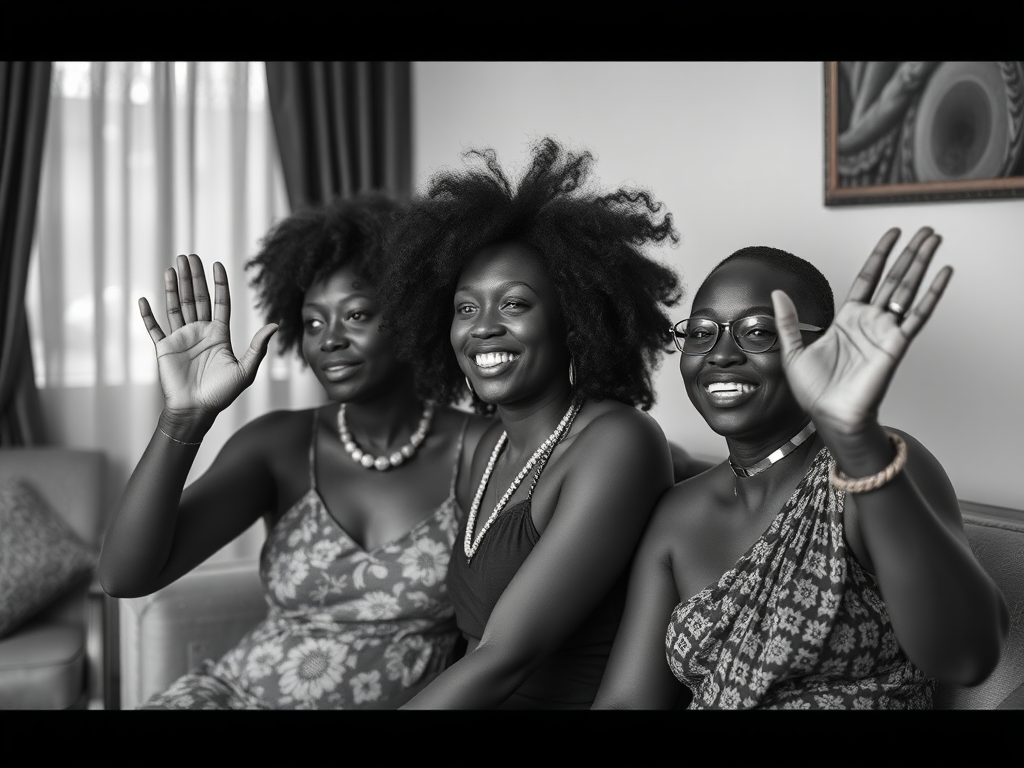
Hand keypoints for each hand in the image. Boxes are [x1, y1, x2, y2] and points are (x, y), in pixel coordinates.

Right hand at [139, 254, 277, 426]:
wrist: (196, 410)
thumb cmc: (222, 393)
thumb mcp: (245, 370)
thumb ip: (257, 347)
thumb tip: (274, 325)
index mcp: (219, 334)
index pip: (220, 303)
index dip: (219, 284)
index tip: (217, 265)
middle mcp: (200, 332)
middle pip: (197, 298)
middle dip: (193, 277)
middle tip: (189, 256)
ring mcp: (181, 338)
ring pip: (177, 306)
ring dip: (174, 287)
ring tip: (173, 266)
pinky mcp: (164, 348)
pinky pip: (154, 328)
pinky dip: (149, 315)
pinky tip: (145, 299)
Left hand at [771, 227, 951, 436]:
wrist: (829, 416)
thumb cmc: (815, 391)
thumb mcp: (793, 351)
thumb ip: (788, 321)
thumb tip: (777, 294)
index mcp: (848, 320)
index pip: (868, 278)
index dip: (880, 255)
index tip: (892, 235)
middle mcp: (870, 322)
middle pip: (894, 277)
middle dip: (910, 252)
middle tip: (926, 230)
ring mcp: (885, 331)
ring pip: (907, 289)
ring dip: (922, 262)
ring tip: (935, 238)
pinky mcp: (895, 344)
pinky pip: (917, 314)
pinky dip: (931, 293)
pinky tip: (943, 273)